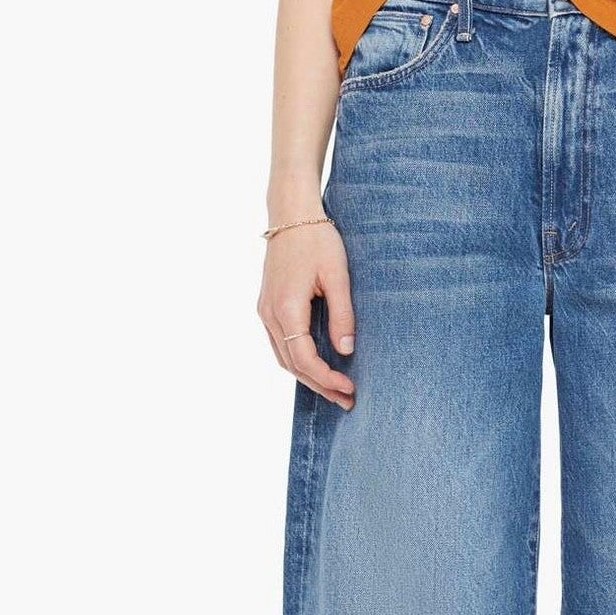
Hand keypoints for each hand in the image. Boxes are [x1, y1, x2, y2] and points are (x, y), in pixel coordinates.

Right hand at [258, 219, 356, 408]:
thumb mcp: (338, 276)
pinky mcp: (268, 305)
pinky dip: (298, 360)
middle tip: (347, 400)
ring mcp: (265, 310)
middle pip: (292, 364)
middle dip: (320, 386)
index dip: (327, 378)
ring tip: (335, 390)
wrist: (291, 214)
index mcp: (286, 308)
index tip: (350, 388)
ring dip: (308, 376)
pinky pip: (280, 343)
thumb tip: (346, 350)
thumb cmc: (317, 240)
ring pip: (283, 357)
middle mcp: (269, 313)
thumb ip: (342, 315)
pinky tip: (317, 366)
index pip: (304, 358)